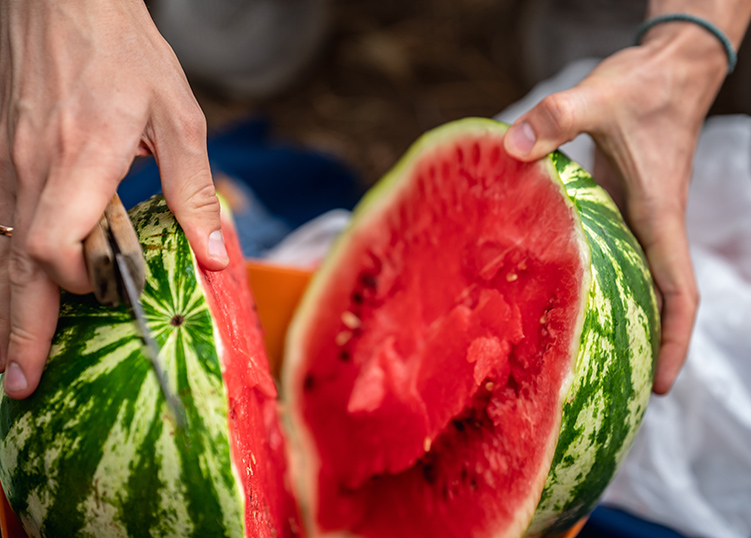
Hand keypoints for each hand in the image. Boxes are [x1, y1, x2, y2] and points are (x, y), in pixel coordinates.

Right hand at [0, 0, 228, 398]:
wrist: (64, 0)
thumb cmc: (127, 52)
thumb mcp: (178, 115)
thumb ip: (194, 189)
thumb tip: (216, 256)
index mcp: (83, 156)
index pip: (56, 241)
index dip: (76, 282)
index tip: (104, 300)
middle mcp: (35, 166)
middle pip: (16, 262)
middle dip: (18, 329)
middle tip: (20, 385)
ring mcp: (10, 162)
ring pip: (1, 249)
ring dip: (8, 308)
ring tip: (13, 363)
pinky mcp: (6, 157)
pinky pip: (1, 224)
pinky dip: (6, 269)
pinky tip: (17, 296)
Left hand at [503, 24, 729, 393]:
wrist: (674, 65)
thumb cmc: (648, 85)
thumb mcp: (601, 97)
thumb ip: (557, 118)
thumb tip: (511, 146)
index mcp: (659, 216)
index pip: (681, 292)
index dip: (677, 341)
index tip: (665, 385)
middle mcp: (653, 225)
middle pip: (660, 301)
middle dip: (648, 347)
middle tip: (614, 390)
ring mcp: (639, 216)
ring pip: (638, 280)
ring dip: (624, 318)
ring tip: (588, 358)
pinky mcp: (623, 203)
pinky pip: (617, 253)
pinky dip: (602, 279)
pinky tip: (567, 289)